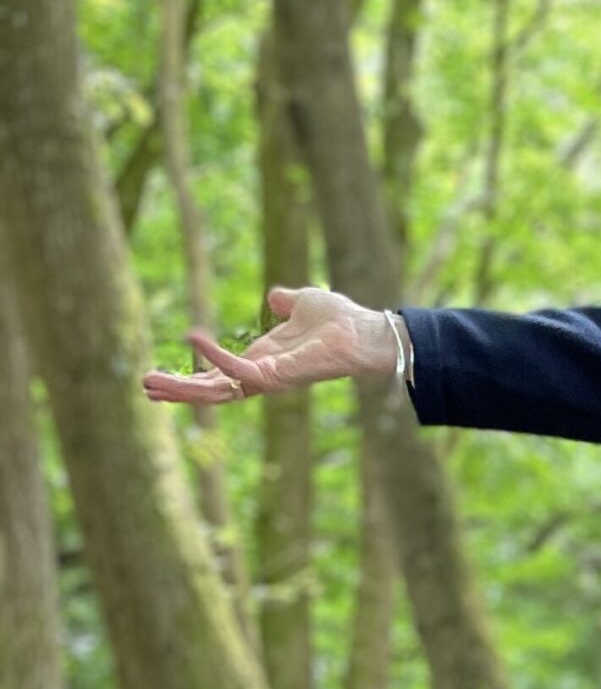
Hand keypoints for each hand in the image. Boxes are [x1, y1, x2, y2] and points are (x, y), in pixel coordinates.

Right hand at [142, 285, 399, 407]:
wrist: (367, 330)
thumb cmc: (341, 321)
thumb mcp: (302, 304)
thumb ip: (284, 303)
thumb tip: (274, 298)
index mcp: (263, 361)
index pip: (220, 377)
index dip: (192, 377)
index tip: (159, 378)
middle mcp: (264, 375)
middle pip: (214, 391)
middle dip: (180, 391)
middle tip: (146, 387)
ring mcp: (272, 379)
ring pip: (221, 391)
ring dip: (186, 387)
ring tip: (152, 381)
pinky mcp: (281, 376)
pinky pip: (241, 371)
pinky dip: (217, 357)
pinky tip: (194, 339)